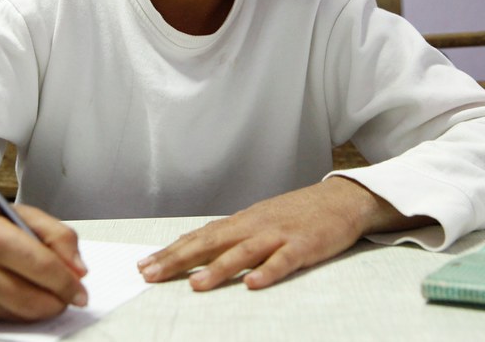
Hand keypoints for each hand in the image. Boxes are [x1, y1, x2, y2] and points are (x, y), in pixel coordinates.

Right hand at [0, 201, 87, 321]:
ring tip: (47, 291)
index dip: (68, 283)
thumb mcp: (25, 215)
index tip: (81, 291)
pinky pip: (9, 320)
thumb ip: (59, 236)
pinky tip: (20, 292)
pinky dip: (23, 311)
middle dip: (59, 301)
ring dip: (44, 308)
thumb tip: (79, 270)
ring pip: (24, 315)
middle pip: (34, 300)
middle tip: (69, 294)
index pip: (42, 266)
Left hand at [137, 177, 431, 290]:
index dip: (171, 251)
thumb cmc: (297, 213)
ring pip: (243, 252)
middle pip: (211, 242)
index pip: (199, 236)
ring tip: (195, 285)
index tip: (144, 265)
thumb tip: (193, 246)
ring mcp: (279, 234)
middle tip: (151, 274)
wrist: (340, 199)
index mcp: (241, 221)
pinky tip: (254, 284)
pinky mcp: (304, 245)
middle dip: (179, 259)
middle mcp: (254, 225)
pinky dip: (269, 271)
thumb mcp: (258, 220)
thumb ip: (229, 235)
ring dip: (219, 269)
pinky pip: (285, 260)